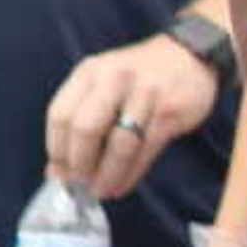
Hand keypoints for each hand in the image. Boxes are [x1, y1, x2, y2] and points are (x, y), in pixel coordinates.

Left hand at [44, 34, 222, 201]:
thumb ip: (79, 117)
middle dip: (79, 164)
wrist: (189, 55)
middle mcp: (115, 79)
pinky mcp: (170, 113)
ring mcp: (146, 95)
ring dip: (107, 175)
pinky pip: (145, 151)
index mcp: (90, 72)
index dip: (57, 150)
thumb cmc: (137, 76)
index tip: (59, 173)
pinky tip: (122, 185)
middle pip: (85, 129)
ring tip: (101, 190)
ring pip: (119, 145)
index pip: (60, 115)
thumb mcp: (102, 83)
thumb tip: (58, 169)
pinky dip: (130, 174)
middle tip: (79, 184)